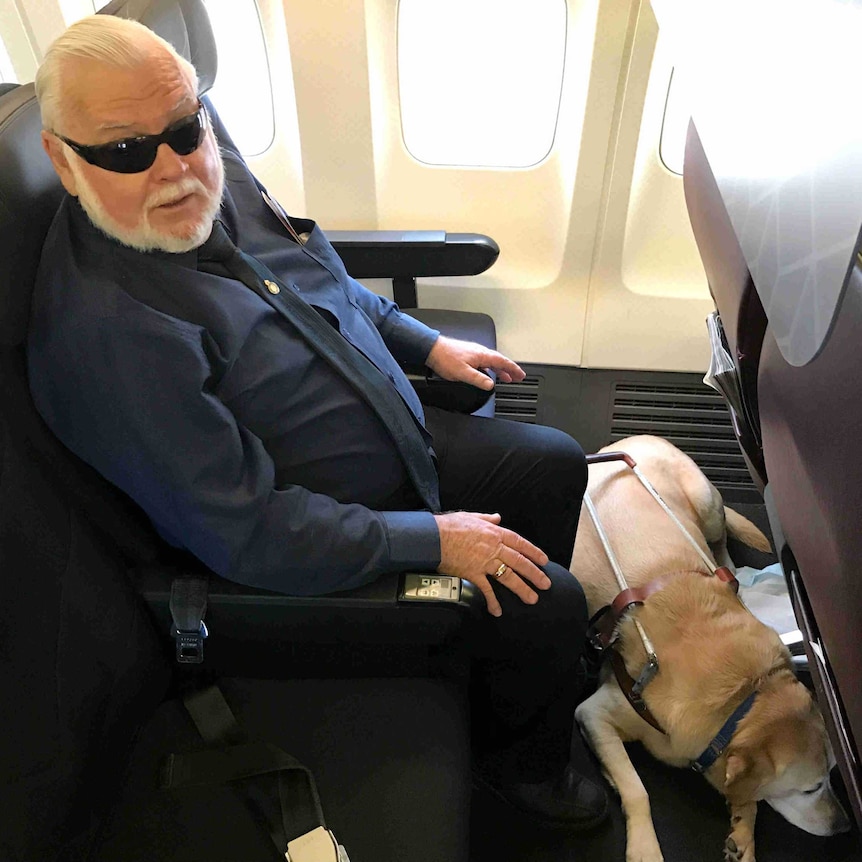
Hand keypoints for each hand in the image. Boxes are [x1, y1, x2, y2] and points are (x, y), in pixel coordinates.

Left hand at [425, 335, 524, 390]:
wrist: (432, 349)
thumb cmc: (446, 358)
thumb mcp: (464, 373)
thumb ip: (478, 379)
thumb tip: (491, 385)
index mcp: (482, 355)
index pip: (503, 362)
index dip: (513, 369)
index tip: (521, 375)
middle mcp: (480, 352)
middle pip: (499, 361)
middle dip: (509, 370)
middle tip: (517, 377)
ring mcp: (473, 352)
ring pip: (491, 362)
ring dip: (500, 370)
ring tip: (505, 378)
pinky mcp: (467, 354)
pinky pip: (484, 362)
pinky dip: (490, 368)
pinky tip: (487, 374)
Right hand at [433, 511, 550, 616]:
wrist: (434, 537)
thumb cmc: (449, 526)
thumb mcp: (471, 516)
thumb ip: (487, 518)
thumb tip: (497, 517)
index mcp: (494, 533)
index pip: (519, 543)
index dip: (533, 552)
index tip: (544, 560)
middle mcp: (493, 548)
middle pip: (519, 561)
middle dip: (534, 573)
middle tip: (546, 584)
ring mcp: (484, 562)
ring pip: (508, 576)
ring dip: (521, 588)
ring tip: (532, 598)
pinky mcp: (473, 573)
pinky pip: (486, 589)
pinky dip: (492, 601)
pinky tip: (498, 611)